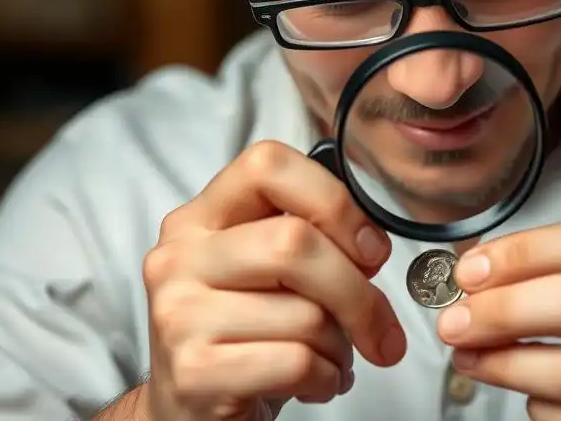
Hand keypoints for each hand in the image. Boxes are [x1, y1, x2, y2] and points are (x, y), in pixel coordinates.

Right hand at [142, 141, 406, 420]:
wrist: (189, 410)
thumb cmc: (244, 336)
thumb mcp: (269, 275)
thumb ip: (309, 241)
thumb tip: (371, 245)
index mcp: (200, 218)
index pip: (267, 165)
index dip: (333, 201)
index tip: (369, 248)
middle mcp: (180, 257)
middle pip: (295, 242)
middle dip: (358, 292)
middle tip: (381, 327)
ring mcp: (179, 313)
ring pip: (305, 312)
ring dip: (340, 346)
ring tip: (331, 358)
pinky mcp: (193, 371)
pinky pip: (296, 361)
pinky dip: (325, 377)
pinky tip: (315, 382)